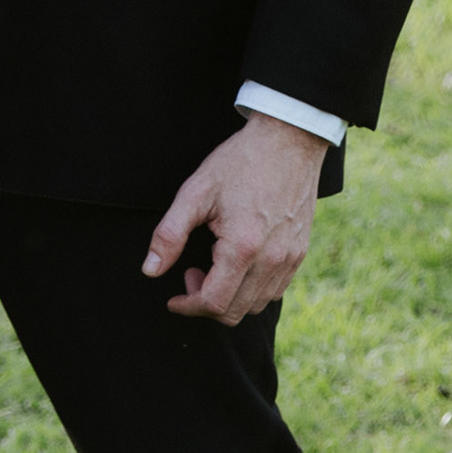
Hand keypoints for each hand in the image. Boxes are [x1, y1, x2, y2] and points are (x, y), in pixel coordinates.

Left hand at [142, 110, 331, 323]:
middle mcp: (271, 260)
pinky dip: (251, 289)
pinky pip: (275, 290)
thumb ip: (169, 235)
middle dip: (205, 303)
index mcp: (242, 247)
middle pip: (235, 311)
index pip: (213, 302)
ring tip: (214, 265)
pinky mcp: (300, 253)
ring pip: (256, 305)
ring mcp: (290, 259)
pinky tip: (238, 263)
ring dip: (229, 297)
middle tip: (191, 272)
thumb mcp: (195, 192)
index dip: (187, 306)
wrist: (287, 140)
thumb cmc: (239, 162)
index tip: (174, 297)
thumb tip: (150, 270)